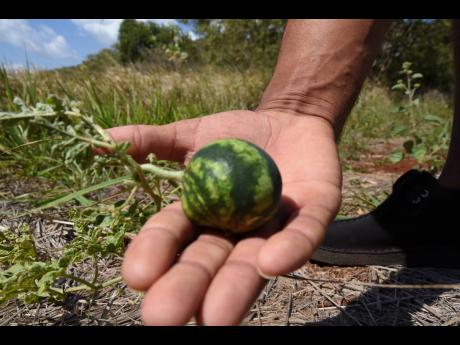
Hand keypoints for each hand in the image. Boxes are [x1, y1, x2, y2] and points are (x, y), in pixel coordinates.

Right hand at [107, 110, 341, 324]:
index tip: (137, 277)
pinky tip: (272, 264)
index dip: (155, 254)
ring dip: (234, 289)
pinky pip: (303, 235)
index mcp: (203, 214)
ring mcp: (275, 226)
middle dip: (186, 287)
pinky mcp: (314, 214)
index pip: (174, 238)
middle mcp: (236, 230)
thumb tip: (100, 142)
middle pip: (208, 262)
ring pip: (252, 262)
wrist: (289, 119)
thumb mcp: (191, 134)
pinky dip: (290, 249)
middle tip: (163, 318)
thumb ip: (151, 141)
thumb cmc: (236, 133)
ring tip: (215, 319)